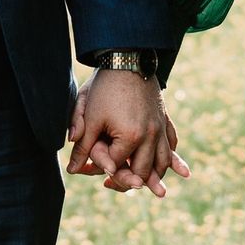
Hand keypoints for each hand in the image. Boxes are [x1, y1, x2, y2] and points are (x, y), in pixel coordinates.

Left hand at [67, 70, 189, 196]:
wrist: (128, 58)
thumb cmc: (105, 87)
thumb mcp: (89, 116)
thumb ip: (82, 145)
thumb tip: (73, 170)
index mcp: (131, 136)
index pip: (116, 165)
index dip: (100, 169)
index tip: (87, 171)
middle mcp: (151, 135)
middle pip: (143, 171)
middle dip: (130, 181)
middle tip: (115, 185)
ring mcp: (160, 127)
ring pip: (163, 161)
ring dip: (156, 174)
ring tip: (150, 186)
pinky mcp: (164, 118)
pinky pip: (172, 142)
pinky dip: (171, 156)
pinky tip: (170, 164)